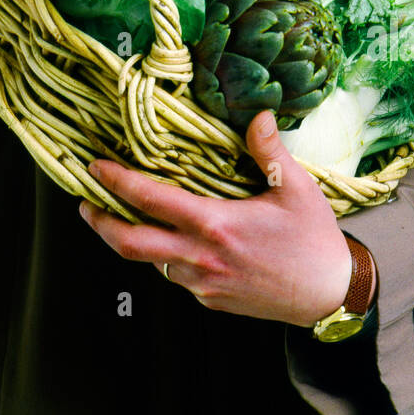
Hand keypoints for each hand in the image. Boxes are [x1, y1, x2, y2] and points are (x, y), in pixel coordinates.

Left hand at [79, 111, 366, 326]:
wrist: (329, 296)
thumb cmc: (314, 240)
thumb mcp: (296, 188)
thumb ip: (269, 150)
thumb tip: (257, 113)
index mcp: (215, 225)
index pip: (150, 200)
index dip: (116, 182)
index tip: (95, 167)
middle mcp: (200, 258)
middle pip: (129, 244)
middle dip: (99, 222)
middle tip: (84, 202)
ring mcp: (203, 284)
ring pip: (151, 262)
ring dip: (133, 239)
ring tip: (123, 216)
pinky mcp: (210, 301)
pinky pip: (177, 276)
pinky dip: (166, 256)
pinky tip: (172, 239)